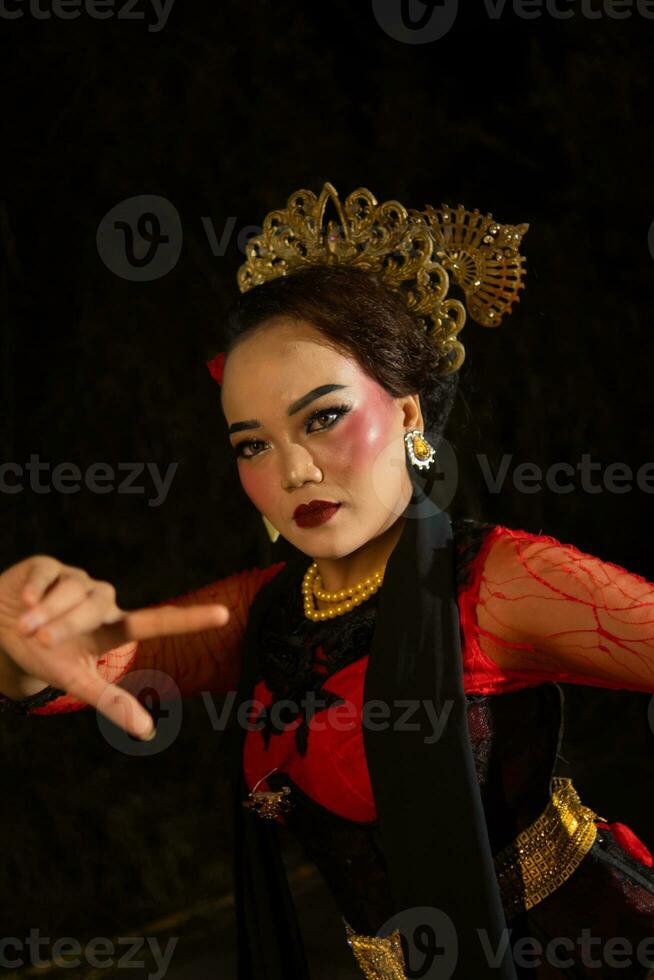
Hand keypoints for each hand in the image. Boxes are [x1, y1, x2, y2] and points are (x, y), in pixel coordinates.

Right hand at [0, 555, 230, 739]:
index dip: (189, 620)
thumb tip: (148, 731)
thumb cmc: (41, 655)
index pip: (156, 623)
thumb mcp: (74, 680)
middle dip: (62, 625)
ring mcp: (77, 580)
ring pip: (71, 591)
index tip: (224, 615)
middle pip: (92, 609)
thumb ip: (110, 702)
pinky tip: (22, 601)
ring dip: (44, 612)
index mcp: (112, 629)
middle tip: (38, 640)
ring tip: (23, 625)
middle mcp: (101, 601)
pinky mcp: (52, 565)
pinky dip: (32, 592)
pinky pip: (47, 576)